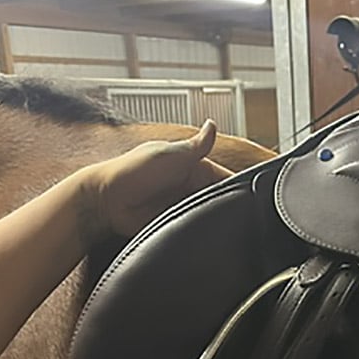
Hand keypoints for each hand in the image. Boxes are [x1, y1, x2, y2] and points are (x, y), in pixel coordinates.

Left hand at [83, 119, 233, 240]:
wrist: (107, 201)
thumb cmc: (133, 171)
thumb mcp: (170, 155)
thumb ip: (195, 146)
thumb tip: (213, 125)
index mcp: (191, 165)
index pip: (224, 178)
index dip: (238, 187)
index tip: (251, 199)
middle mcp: (189, 185)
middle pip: (218, 198)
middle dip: (227, 206)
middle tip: (238, 216)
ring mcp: (181, 204)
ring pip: (208, 214)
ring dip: (213, 218)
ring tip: (222, 225)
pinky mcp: (174, 221)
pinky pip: (193, 226)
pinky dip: (200, 229)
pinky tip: (206, 233)